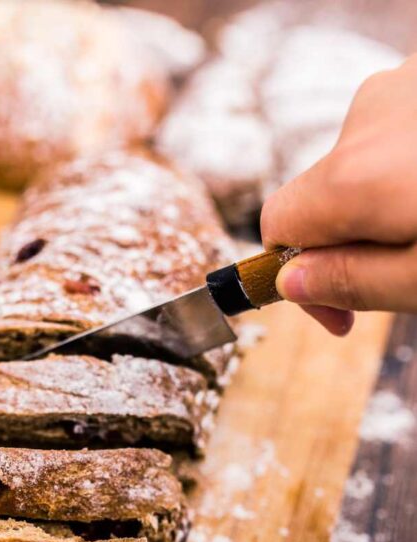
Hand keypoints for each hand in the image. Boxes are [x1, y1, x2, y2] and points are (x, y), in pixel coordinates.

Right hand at [261, 53, 416, 333]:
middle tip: (404, 278)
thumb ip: (354, 282)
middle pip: (322, 196)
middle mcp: (368, 118)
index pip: (277, 227)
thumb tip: (290, 283)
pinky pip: (400, 132)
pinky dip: (413, 168)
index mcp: (353, 177)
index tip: (338, 316)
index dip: (295, 278)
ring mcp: (404, 86)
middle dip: (351, 241)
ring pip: (365, 163)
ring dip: (387, 202)